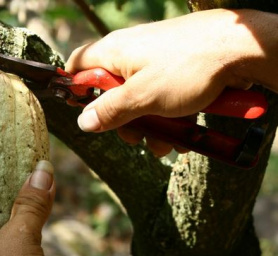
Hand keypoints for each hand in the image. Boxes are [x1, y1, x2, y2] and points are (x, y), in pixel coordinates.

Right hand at [66, 9, 277, 155]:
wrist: (243, 49)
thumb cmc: (189, 67)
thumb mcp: (143, 97)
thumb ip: (110, 111)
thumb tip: (83, 122)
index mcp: (114, 52)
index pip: (78, 66)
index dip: (75, 89)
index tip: (84, 112)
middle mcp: (131, 54)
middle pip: (110, 91)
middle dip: (122, 120)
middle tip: (135, 137)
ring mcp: (155, 62)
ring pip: (139, 99)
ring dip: (150, 125)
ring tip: (167, 143)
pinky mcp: (175, 70)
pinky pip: (161, 96)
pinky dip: (168, 116)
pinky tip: (183, 134)